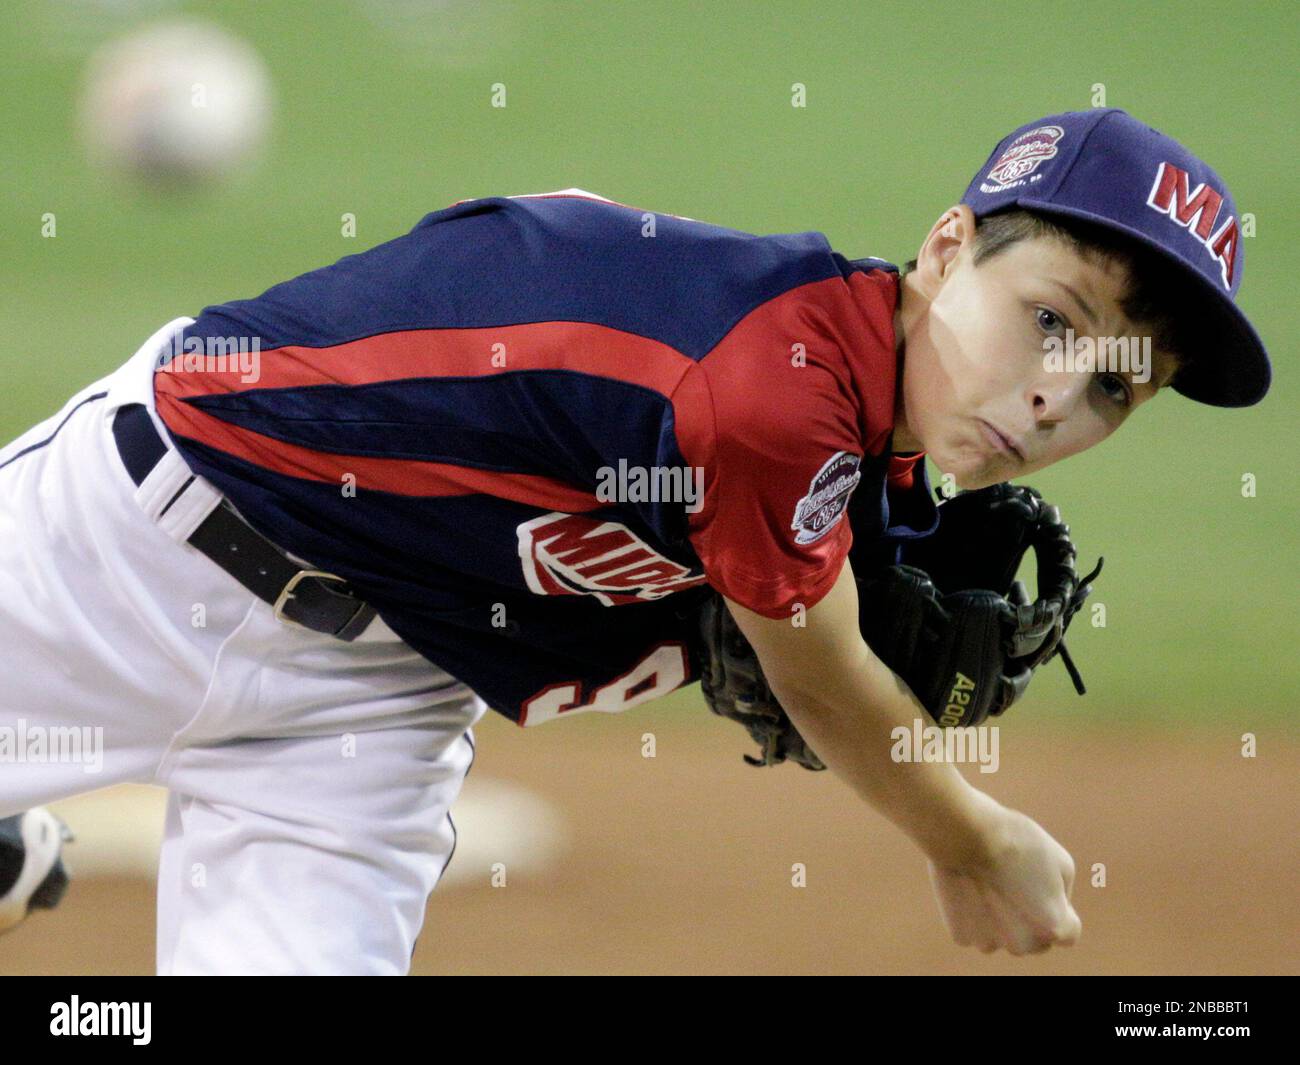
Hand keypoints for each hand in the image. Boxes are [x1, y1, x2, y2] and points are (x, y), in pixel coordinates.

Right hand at [927, 794, 1081, 955]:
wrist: (965, 834)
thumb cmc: (1016, 842)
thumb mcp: (1061, 862)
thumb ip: (1063, 895)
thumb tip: (1053, 908)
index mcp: (1054, 927)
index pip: (1069, 933)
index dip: (1059, 910)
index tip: (1043, 890)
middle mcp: (1023, 945)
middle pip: (1035, 939)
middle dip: (1029, 919)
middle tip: (1013, 883)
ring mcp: (990, 943)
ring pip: (1003, 937)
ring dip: (1000, 920)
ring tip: (989, 883)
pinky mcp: (962, 936)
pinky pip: (975, 931)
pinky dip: (974, 915)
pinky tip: (970, 889)